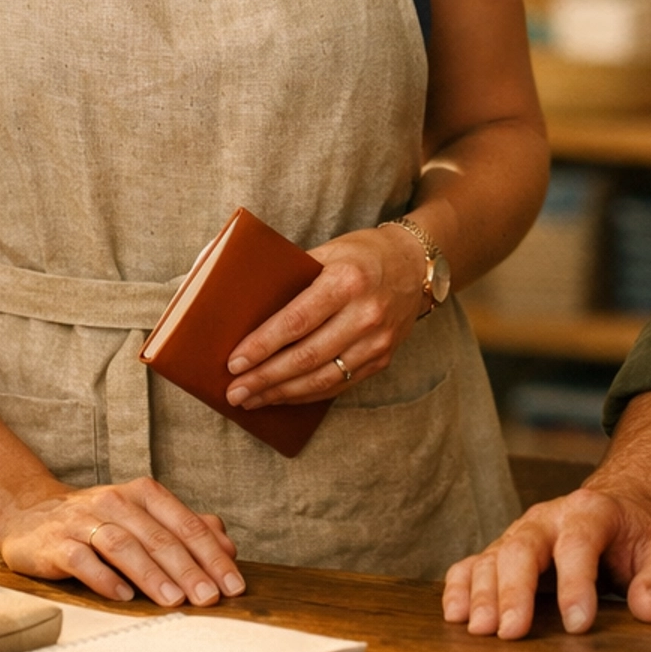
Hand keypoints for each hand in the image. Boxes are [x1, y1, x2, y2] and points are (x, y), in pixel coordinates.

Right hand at [0, 479, 245, 607]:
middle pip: (159, 537)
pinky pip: (82, 561)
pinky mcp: (56, 544)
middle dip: (189, 569)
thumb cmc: (99, 522)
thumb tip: (228, 548)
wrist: (30, 516)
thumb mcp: (144, 518)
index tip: (233, 585)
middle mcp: (116, 502)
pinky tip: (124, 597)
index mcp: (143, 494)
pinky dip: (105, 578)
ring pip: (124, 547)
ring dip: (152, 575)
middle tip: (210, 598)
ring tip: (175, 601)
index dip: (212, 555)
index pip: (185, 524)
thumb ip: (186, 530)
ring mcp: (84, 522)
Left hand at [224, 224, 428, 405]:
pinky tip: (283, 396)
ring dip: (282, 393)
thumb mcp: (328, 251)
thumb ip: (291, 274)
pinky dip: (307, 395)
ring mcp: (377, 341)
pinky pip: (339, 385)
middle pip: (306, 356)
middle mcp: (365, 314)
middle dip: (265, 378)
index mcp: (346, 281)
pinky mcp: (382, 359)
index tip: (234, 362)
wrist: (416, 265)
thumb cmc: (362, 254)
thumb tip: (241, 299)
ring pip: (322, 379)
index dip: (263, 345)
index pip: (296, 321)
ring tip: (251, 400)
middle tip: (234, 391)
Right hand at [443, 485, 650, 638]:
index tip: (578, 624)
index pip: (579, 543)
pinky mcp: (502, 551)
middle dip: (514, 590)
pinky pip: (472, 563)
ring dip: (482, 593)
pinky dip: (460, 587)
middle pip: (523, 547)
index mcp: (591, 513)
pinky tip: (455, 615)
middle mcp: (548, 518)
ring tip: (478, 630)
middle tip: (510, 632)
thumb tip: (646, 610)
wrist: (617, 509)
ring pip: (493, 556)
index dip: (576, 583)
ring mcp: (520, 533)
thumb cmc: (638, 538)